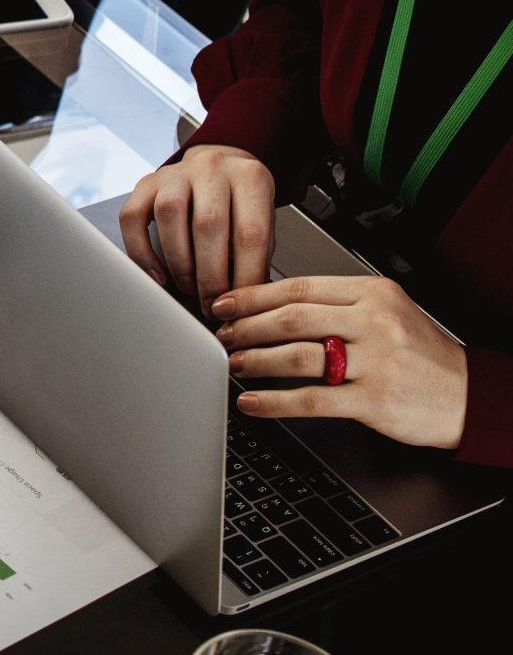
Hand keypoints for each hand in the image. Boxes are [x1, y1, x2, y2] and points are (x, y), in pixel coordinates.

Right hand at [119, 143, 277, 311]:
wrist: (218, 168)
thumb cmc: (241, 206)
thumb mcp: (263, 222)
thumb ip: (256, 255)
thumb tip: (243, 300)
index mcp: (250, 178)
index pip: (251, 232)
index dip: (245, 276)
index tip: (239, 304)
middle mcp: (212, 167)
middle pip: (208, 224)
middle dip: (210, 275)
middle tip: (211, 304)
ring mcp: (176, 172)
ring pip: (170, 214)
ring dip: (179, 262)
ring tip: (188, 287)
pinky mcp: (145, 183)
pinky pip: (131, 216)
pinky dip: (141, 251)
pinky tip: (157, 274)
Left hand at [216, 274, 468, 450]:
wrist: (469, 396)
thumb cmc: (421, 354)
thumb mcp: (386, 312)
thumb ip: (337, 304)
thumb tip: (270, 304)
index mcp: (373, 294)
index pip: (299, 287)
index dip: (253, 295)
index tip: (225, 302)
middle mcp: (375, 322)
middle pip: (292, 318)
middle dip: (246, 326)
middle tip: (221, 334)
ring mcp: (377, 362)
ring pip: (297, 356)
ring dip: (255, 360)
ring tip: (233, 363)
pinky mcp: (376, 400)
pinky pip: (313, 399)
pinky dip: (275, 402)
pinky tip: (253, 402)